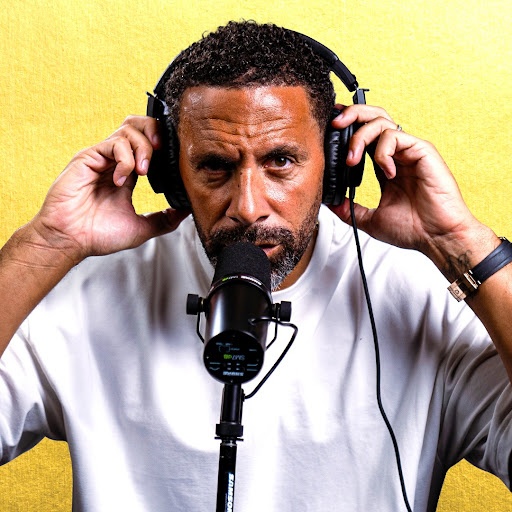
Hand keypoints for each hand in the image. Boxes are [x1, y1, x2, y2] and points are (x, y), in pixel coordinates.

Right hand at [30, 116, 189, 263]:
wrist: (71, 240)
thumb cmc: (99, 235)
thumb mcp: (141, 227)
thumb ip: (165, 219)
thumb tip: (188, 210)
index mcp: (128, 174)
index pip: (149, 145)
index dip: (164, 146)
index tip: (174, 161)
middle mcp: (115, 162)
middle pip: (138, 126)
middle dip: (155, 132)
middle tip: (163, 151)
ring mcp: (102, 158)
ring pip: (128, 129)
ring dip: (143, 147)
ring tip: (144, 172)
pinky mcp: (88, 157)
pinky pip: (114, 143)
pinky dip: (125, 159)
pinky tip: (121, 181)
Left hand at [328, 105, 491, 266]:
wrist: (436, 238)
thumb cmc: (412, 229)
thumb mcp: (370, 220)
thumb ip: (349, 210)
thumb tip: (329, 203)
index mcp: (385, 165)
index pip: (363, 136)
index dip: (346, 128)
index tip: (329, 130)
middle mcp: (397, 154)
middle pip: (373, 117)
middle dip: (351, 114)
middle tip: (334, 126)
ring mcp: (409, 151)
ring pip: (381, 121)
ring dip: (360, 136)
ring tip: (351, 160)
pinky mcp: (422, 150)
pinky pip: (394, 136)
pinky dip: (382, 153)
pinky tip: (387, 174)